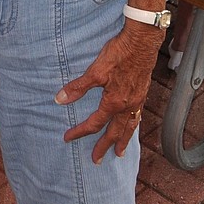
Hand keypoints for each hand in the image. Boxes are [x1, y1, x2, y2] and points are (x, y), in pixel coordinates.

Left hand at [54, 23, 162, 161]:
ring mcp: (137, 101)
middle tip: (96, 160)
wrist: (142, 42)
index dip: (80, 132)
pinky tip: (131, 125)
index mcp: (113, 102)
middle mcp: (127, 106)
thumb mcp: (95, 71)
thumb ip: (78, 87)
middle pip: (114, 132)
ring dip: (122, 141)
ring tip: (119, 153)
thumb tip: (60, 99)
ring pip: (129, 127)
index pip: (94, 123)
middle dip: (104, 147)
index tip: (68, 138)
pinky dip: (132, 126)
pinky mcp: (142, 93)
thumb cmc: (118, 54)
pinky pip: (137, 117)